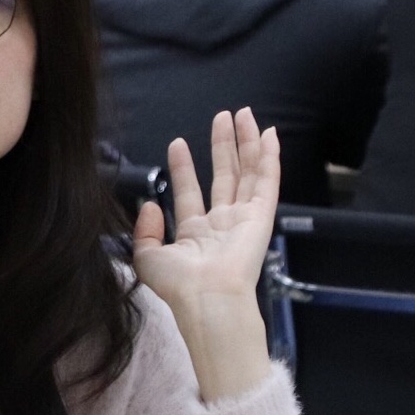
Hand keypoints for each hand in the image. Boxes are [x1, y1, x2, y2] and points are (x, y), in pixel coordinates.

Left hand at [133, 109, 278, 402]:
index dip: (184, 168)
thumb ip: (145, 232)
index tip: (177, 143)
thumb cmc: (179, 286)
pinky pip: (268, 181)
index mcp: (196, 235)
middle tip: (223, 117)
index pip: (191, 192)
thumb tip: (149, 205)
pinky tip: (269, 135)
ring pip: (248, 173)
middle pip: (225, 176)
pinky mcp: (261, 217)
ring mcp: (244, 219)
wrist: (208, 300)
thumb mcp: (148, 258)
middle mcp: (222, 224)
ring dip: (246, 143)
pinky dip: (269, 158)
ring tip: (244, 115)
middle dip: (223, 146)